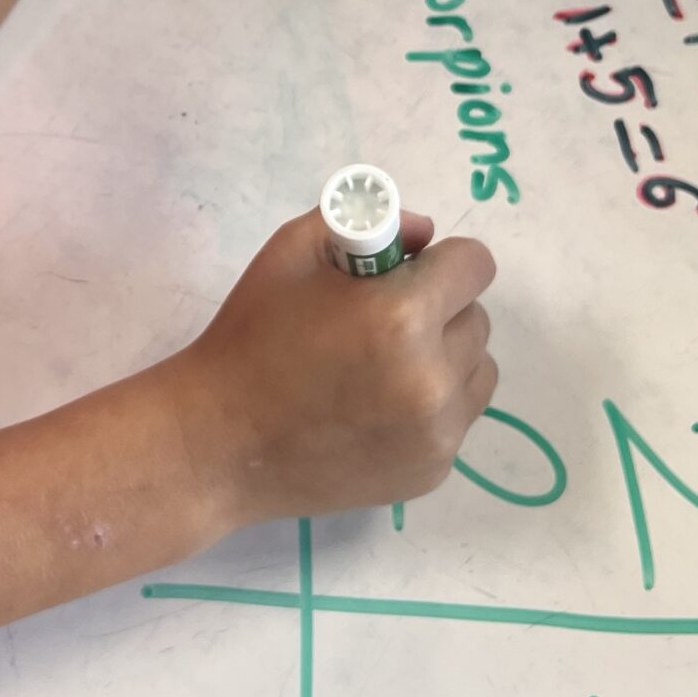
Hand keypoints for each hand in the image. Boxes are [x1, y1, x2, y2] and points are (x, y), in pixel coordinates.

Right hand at [170, 209, 497, 528]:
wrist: (219, 443)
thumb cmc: (250, 337)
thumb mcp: (292, 251)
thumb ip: (368, 224)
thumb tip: (425, 237)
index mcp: (401, 317)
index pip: (475, 265)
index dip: (442, 261)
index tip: (410, 272)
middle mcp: (433, 379)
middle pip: (477, 318)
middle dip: (440, 309)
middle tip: (384, 321)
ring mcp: (437, 434)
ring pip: (477, 370)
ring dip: (446, 358)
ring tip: (386, 366)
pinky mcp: (432, 471)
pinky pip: (458, 418)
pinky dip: (432, 406)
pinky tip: (377, 409)